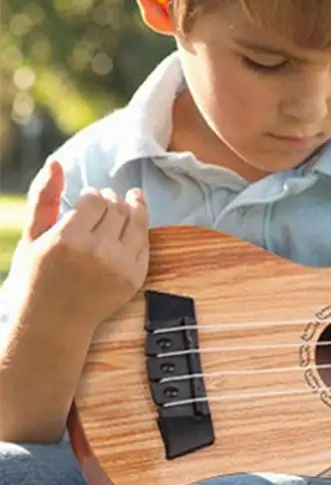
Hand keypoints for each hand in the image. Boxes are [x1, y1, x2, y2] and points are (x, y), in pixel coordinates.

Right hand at [12, 158, 149, 330]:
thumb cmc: (36, 276)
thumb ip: (43, 196)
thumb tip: (56, 162)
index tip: (87, 198)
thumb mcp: (32, 235)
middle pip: (118, 208)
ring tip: (128, 202)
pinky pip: (144, 244)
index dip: (93, 195)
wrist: (53, 323)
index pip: (95, 200)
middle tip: (106, 200)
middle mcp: (97, 252)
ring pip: (137, 223)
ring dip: (133, 208)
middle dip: (112, 200)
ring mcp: (120, 267)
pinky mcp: (135, 278)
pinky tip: (130, 227)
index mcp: (68, 240)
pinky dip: (138, 232)